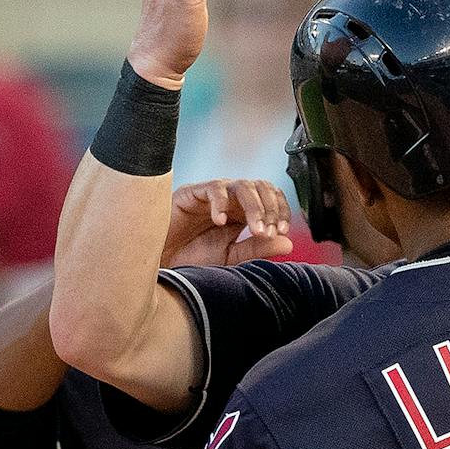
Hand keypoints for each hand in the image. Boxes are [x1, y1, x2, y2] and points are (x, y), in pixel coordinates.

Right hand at [164, 178, 293, 267]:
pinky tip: (220, 222)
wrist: (161, 263)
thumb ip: (257, 249)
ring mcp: (212, 195)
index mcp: (244, 212)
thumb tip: (288, 242)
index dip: (281, 211)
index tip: (281, 231)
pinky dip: (221, 203)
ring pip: (242, 185)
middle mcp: (231, 200)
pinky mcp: (191, 193)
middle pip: (261, 187)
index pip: (272, 199)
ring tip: (255, 229)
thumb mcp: (231, 257)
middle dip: (271, 208)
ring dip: (255, 207)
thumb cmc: (192, 259)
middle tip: (269, 231)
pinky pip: (213, 188)